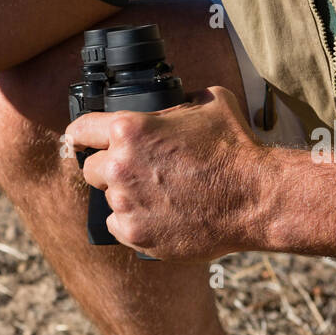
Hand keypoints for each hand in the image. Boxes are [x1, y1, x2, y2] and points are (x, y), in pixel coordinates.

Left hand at [66, 86, 271, 260]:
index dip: (80, 135)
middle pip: (90, 169)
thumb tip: (175, 101)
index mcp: (129, 131)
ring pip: (108, 199)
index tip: (80, 141)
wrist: (255, 198)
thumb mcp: (208, 102)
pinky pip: (119, 226)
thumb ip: (179, 100)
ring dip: (126, 196)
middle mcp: (119, 167)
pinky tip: (158, 215)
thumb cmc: (234, 149)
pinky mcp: (136, 234)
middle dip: (108, 168)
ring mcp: (125, 204)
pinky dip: (134, 222)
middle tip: (136, 172)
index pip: (80, 130)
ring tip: (159, 195)